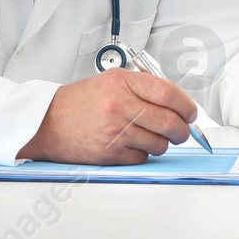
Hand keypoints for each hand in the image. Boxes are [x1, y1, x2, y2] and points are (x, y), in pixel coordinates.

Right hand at [16, 68, 197, 164]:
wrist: (47, 122)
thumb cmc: (79, 102)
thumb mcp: (112, 80)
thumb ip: (144, 87)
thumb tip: (177, 102)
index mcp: (123, 83)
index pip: (169, 94)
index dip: (187, 106)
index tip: (191, 112)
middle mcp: (120, 106)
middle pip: (170, 122)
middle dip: (183, 130)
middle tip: (182, 130)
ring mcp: (116, 131)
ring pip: (160, 143)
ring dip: (162, 143)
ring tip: (151, 136)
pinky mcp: (110, 153)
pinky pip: (143, 158)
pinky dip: (143, 154)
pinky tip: (132, 145)